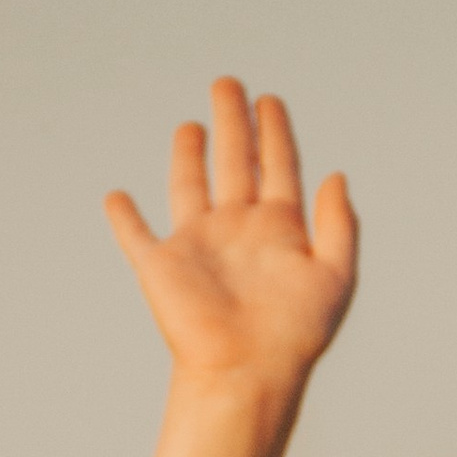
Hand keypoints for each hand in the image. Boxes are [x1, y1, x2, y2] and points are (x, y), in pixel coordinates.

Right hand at [105, 80, 356, 401]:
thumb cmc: (294, 336)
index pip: (278, 166)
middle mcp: (238, 231)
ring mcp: (198, 247)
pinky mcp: (161, 268)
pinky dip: (123, 217)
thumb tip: (336, 176)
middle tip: (228, 84)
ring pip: (190, 187)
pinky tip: (116, 198)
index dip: (274, 132)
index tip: (269, 100)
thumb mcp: (336, 277)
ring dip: (188, 156)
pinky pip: (136, 236)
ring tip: (191, 126)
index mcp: (278, 230)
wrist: (246, 373)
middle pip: (235, 162)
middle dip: (232, 122)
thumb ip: (340, 225)